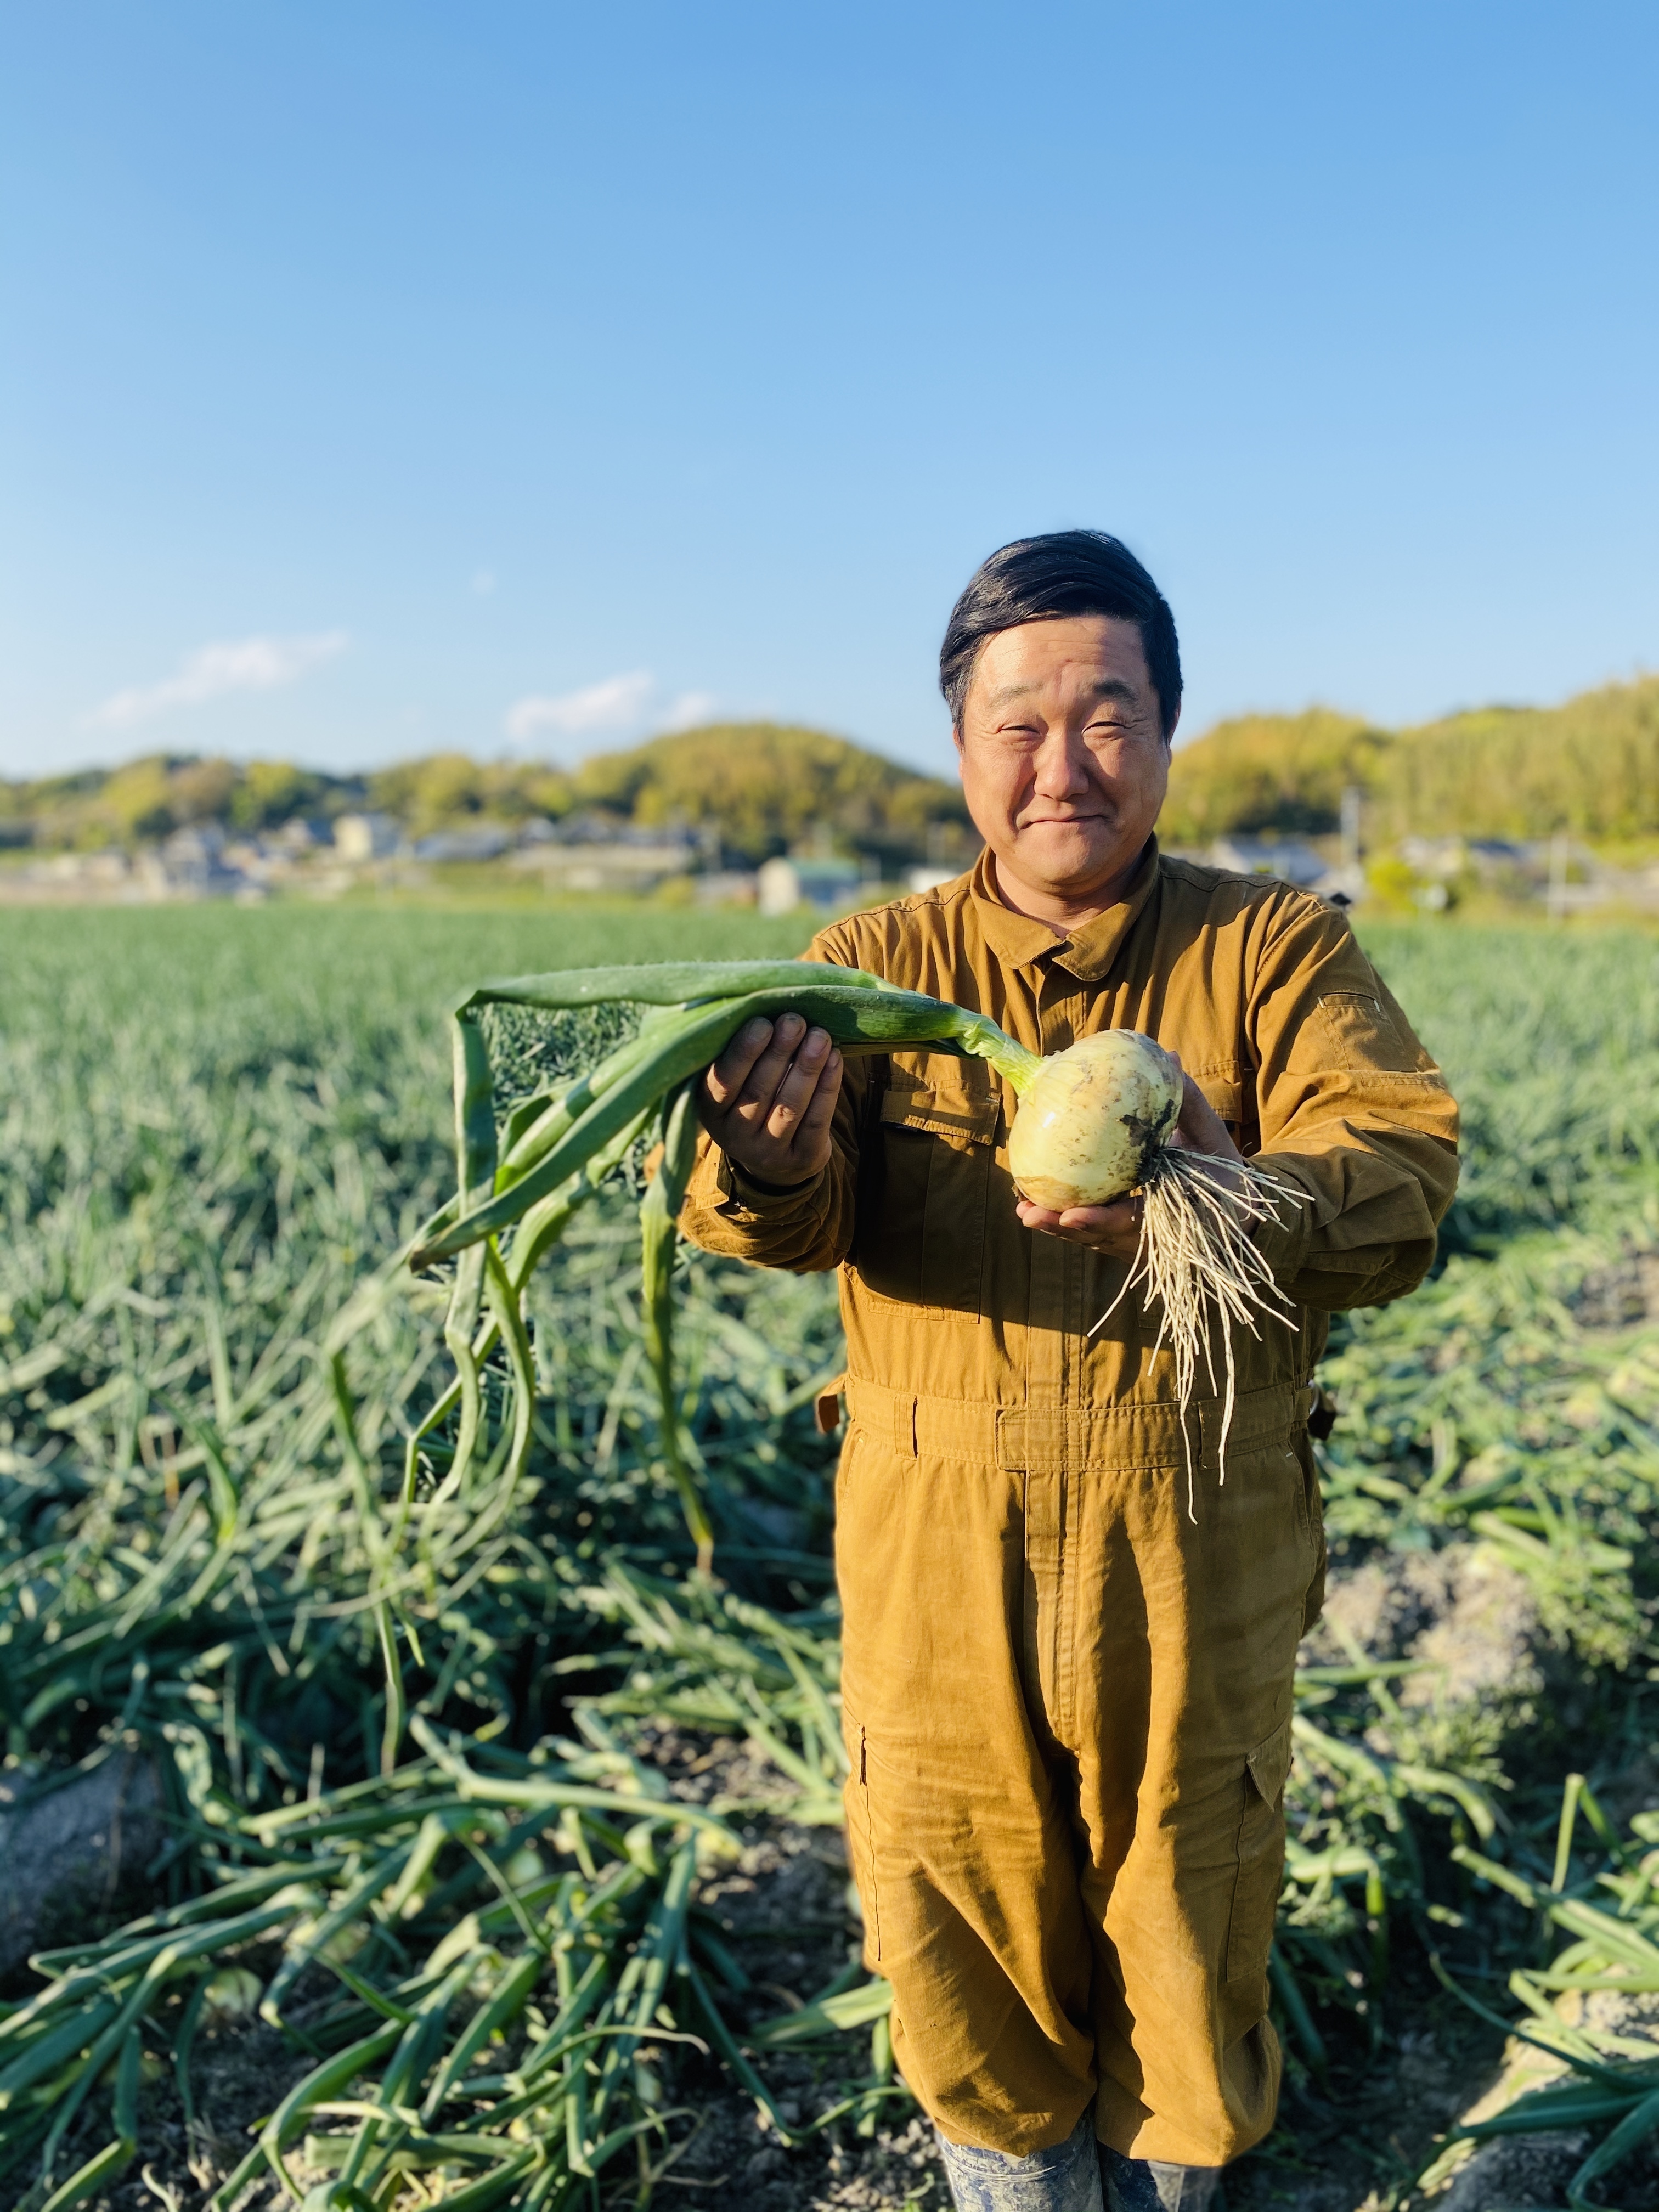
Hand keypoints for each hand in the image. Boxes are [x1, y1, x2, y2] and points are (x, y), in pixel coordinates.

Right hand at [697, 1014, 843, 1188]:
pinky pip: (816, 1121)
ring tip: (820, 1035)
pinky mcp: (801, 1159)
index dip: (743, 1052)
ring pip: (789, 1107)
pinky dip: (827, 1088)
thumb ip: (738, 1051)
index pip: (722, 1082)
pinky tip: (834, 1059)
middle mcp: (734, 1135)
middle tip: (795, 1020)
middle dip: (779, 1052)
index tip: (762, 1022)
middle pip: (758, 1091)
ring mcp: (768, 1152)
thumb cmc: (752, 1099)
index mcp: (710, 1110)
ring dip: (807, 1068)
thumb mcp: (734, 1083)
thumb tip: (759, 1000)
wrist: (776, 1160)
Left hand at [1014, 1063, 1243, 1257]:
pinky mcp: (1124, 1242)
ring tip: (1024, 1212)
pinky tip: (1035, 1206)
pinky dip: (1065, 1224)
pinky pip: (1091, 1235)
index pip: (1134, 1222)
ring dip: (1057, 1228)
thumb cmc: (1223, 1175)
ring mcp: (1136, 1243)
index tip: (1070, 1214)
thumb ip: (1189, 1104)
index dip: (1102, 1221)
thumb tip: (1169, 1057)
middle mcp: (1152, 1237)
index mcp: (1178, 1217)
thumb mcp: (1214, 1140)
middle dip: (1065, 1228)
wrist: (1235, 1216)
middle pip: (1102, 1238)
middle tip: (1030, 1213)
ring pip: (1091, 1240)